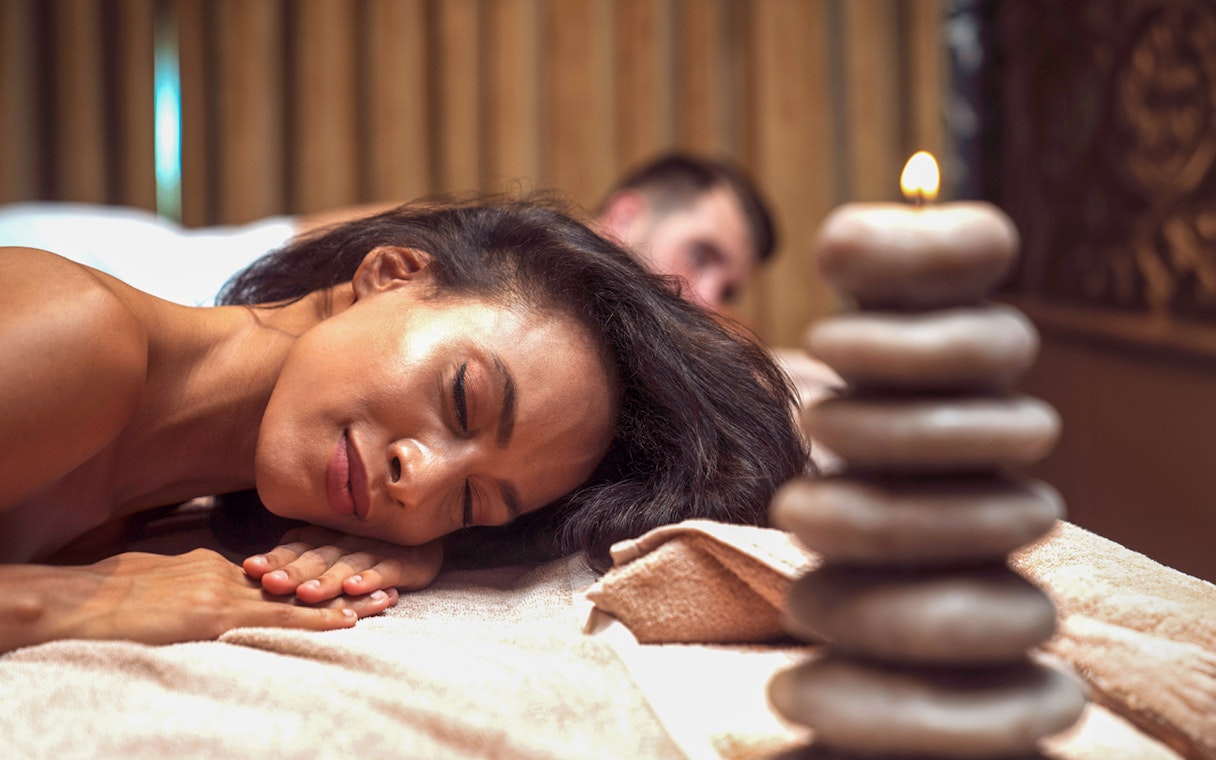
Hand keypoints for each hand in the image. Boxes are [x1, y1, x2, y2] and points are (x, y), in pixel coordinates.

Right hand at [0, 549, 391, 653]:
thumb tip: (213, 589)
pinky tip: (347, 621)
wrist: (81, 602)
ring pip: (298, 596)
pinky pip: (277, 617)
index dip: (318, 573)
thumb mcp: (161, 580)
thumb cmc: (111, 596)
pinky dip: (314, 620)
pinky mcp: (216, 613)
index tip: (353, 571)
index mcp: (216, 566)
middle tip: (388, 578)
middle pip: (300, 578)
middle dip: (344, 580)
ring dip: (344, 599)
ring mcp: (224, 592)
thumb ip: (193, 583)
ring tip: (385, 598)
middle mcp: (229, 574)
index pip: (280, 571)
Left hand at [242, 526, 442, 603]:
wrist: (423, 543)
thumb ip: (299, 556)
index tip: (252, 568)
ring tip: (307, 594)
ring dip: (327, 580)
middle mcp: (348, 544)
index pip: (297, 549)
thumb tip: (255, 567)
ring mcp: (376, 552)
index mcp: (327, 540)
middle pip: (317, 559)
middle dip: (294, 572)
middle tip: (271, 583)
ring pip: (347, 566)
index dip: (276, 559)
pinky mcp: (404, 563)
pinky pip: (385, 570)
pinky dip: (371, 578)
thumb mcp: (332, 552)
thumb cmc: (368, 551)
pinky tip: (356, 587)